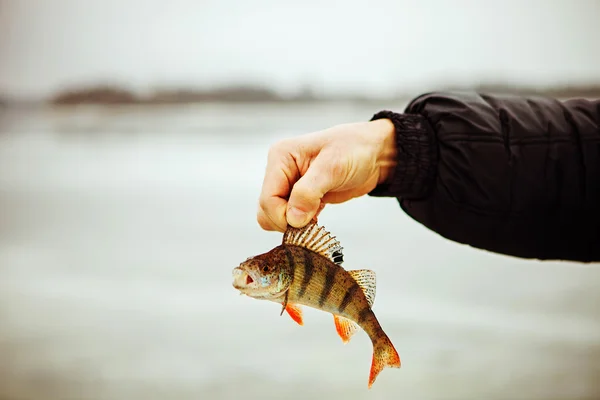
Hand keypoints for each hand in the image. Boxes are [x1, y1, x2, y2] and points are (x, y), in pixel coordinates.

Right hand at [257, 118, 396, 231]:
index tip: (307, 220)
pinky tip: (318, 216)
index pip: (267, 198)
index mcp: (280, 157)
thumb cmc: (355, 150)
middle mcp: (280, 170)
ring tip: (318, 214)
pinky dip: (302, 224)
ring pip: (276, 216)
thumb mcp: (332, 167)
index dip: (283, 216)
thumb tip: (292, 220)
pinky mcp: (300, 197)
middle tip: (313, 218)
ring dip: (295, 224)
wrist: (375, 153)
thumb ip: (308, 192)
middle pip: (267, 210)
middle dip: (287, 221)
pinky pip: (290, 218)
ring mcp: (289, 184)